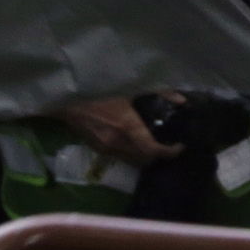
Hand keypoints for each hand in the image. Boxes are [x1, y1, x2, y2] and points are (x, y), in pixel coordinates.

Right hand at [52, 95, 181, 165]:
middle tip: (168, 144)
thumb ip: (160, 93)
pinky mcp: (98, 149)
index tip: (180, 146)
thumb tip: (182, 100)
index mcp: (128, 128)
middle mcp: (118, 143)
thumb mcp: (132, 88)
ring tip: (154, 144)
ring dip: (145, 157)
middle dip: (160, 155)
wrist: (67, 99)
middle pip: (145, 160)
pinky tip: (135, 142)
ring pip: (132, 161)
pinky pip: (121, 157)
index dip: (170, 152)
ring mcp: (106, 148)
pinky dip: (132, 154)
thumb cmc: (99, 89)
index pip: (154, 150)